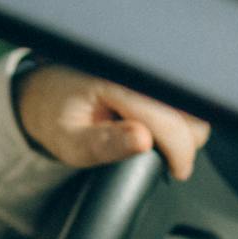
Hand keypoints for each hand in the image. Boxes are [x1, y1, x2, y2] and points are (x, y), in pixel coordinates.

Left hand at [15, 62, 209, 181]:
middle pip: (190, 109)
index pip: (168, 117)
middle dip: (184, 140)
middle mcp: (137, 67)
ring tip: (154, 142)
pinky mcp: (153, 73)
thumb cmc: (56, 116)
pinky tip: (155, 126)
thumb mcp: (70, 141)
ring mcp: (148, 67)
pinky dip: (178, 118)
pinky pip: (181, 98)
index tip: (178, 171)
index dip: (180, 149)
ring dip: (183, 129)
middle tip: (161, 159)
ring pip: (192, 104)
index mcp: (117, 80)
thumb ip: (105, 144)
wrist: (46, 93)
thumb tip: (143, 141)